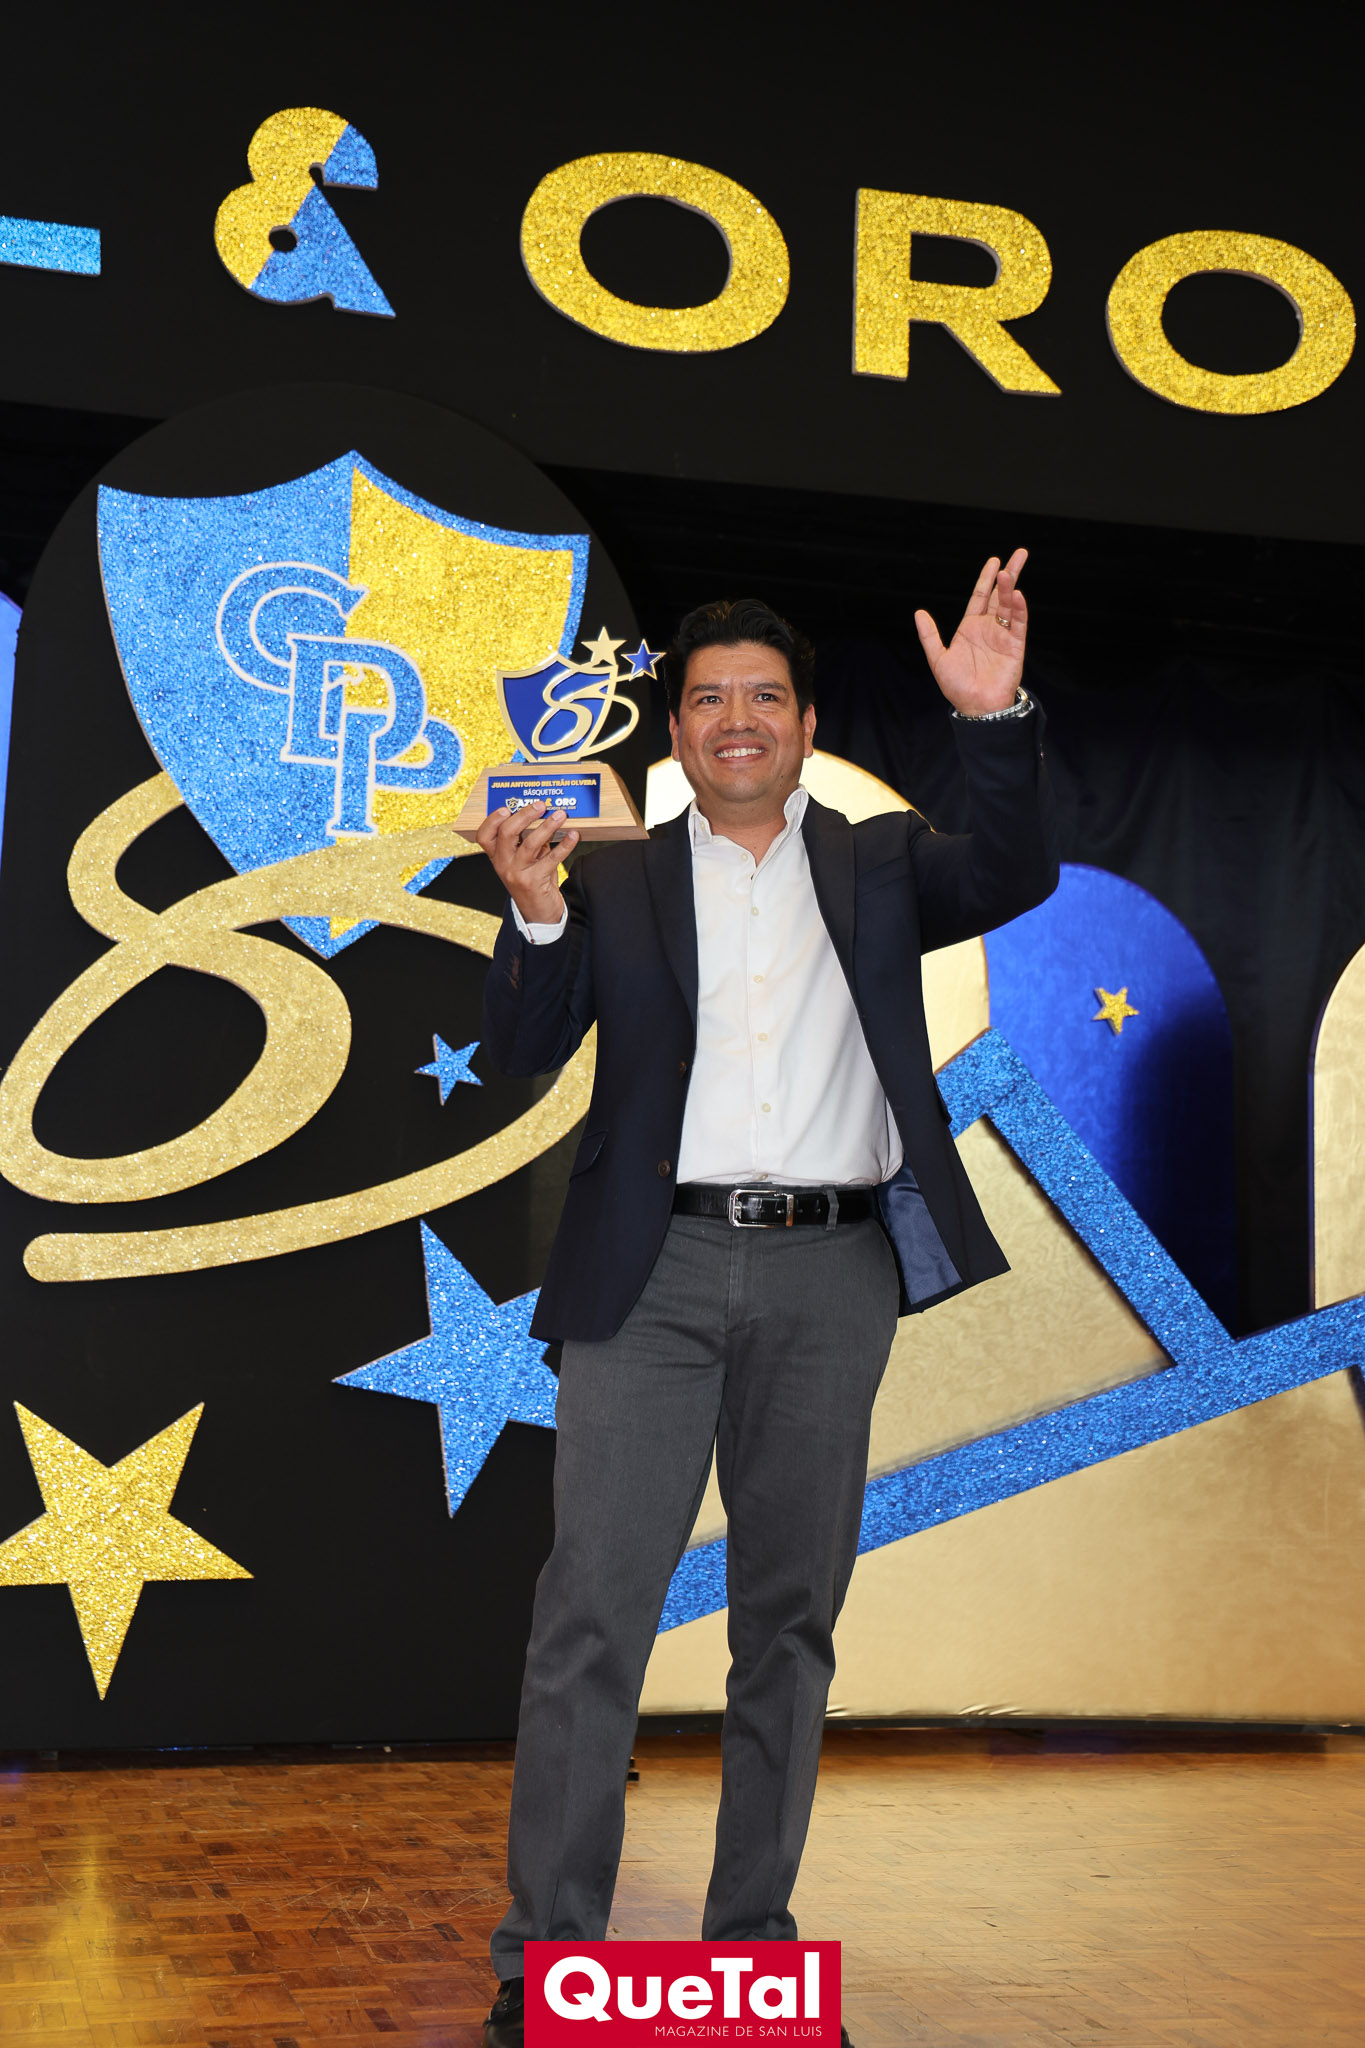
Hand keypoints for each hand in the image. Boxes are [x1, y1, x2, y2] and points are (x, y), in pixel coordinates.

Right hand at [473, 801, 576, 925]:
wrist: (537, 913)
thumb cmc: (531, 881)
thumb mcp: (523, 861)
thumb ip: (527, 842)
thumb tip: (544, 817)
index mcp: (496, 857)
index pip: (484, 835)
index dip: (493, 819)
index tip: (507, 807)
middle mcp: (503, 864)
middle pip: (507, 833)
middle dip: (524, 815)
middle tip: (540, 805)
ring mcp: (517, 874)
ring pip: (531, 844)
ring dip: (548, 826)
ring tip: (560, 815)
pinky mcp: (534, 881)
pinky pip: (551, 859)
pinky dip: (565, 845)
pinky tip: (574, 836)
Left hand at [914, 549, 1027, 715]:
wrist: (976, 708)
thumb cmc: (957, 687)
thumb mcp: (938, 658)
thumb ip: (929, 636)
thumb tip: (919, 612)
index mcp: (970, 628)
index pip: (980, 597)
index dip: (986, 579)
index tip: (994, 561)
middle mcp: (989, 628)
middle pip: (999, 596)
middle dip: (1008, 574)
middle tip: (1019, 554)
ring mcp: (1003, 636)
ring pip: (1008, 606)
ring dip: (1009, 589)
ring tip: (1009, 572)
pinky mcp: (1015, 646)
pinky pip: (1019, 624)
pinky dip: (1019, 610)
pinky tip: (1017, 596)